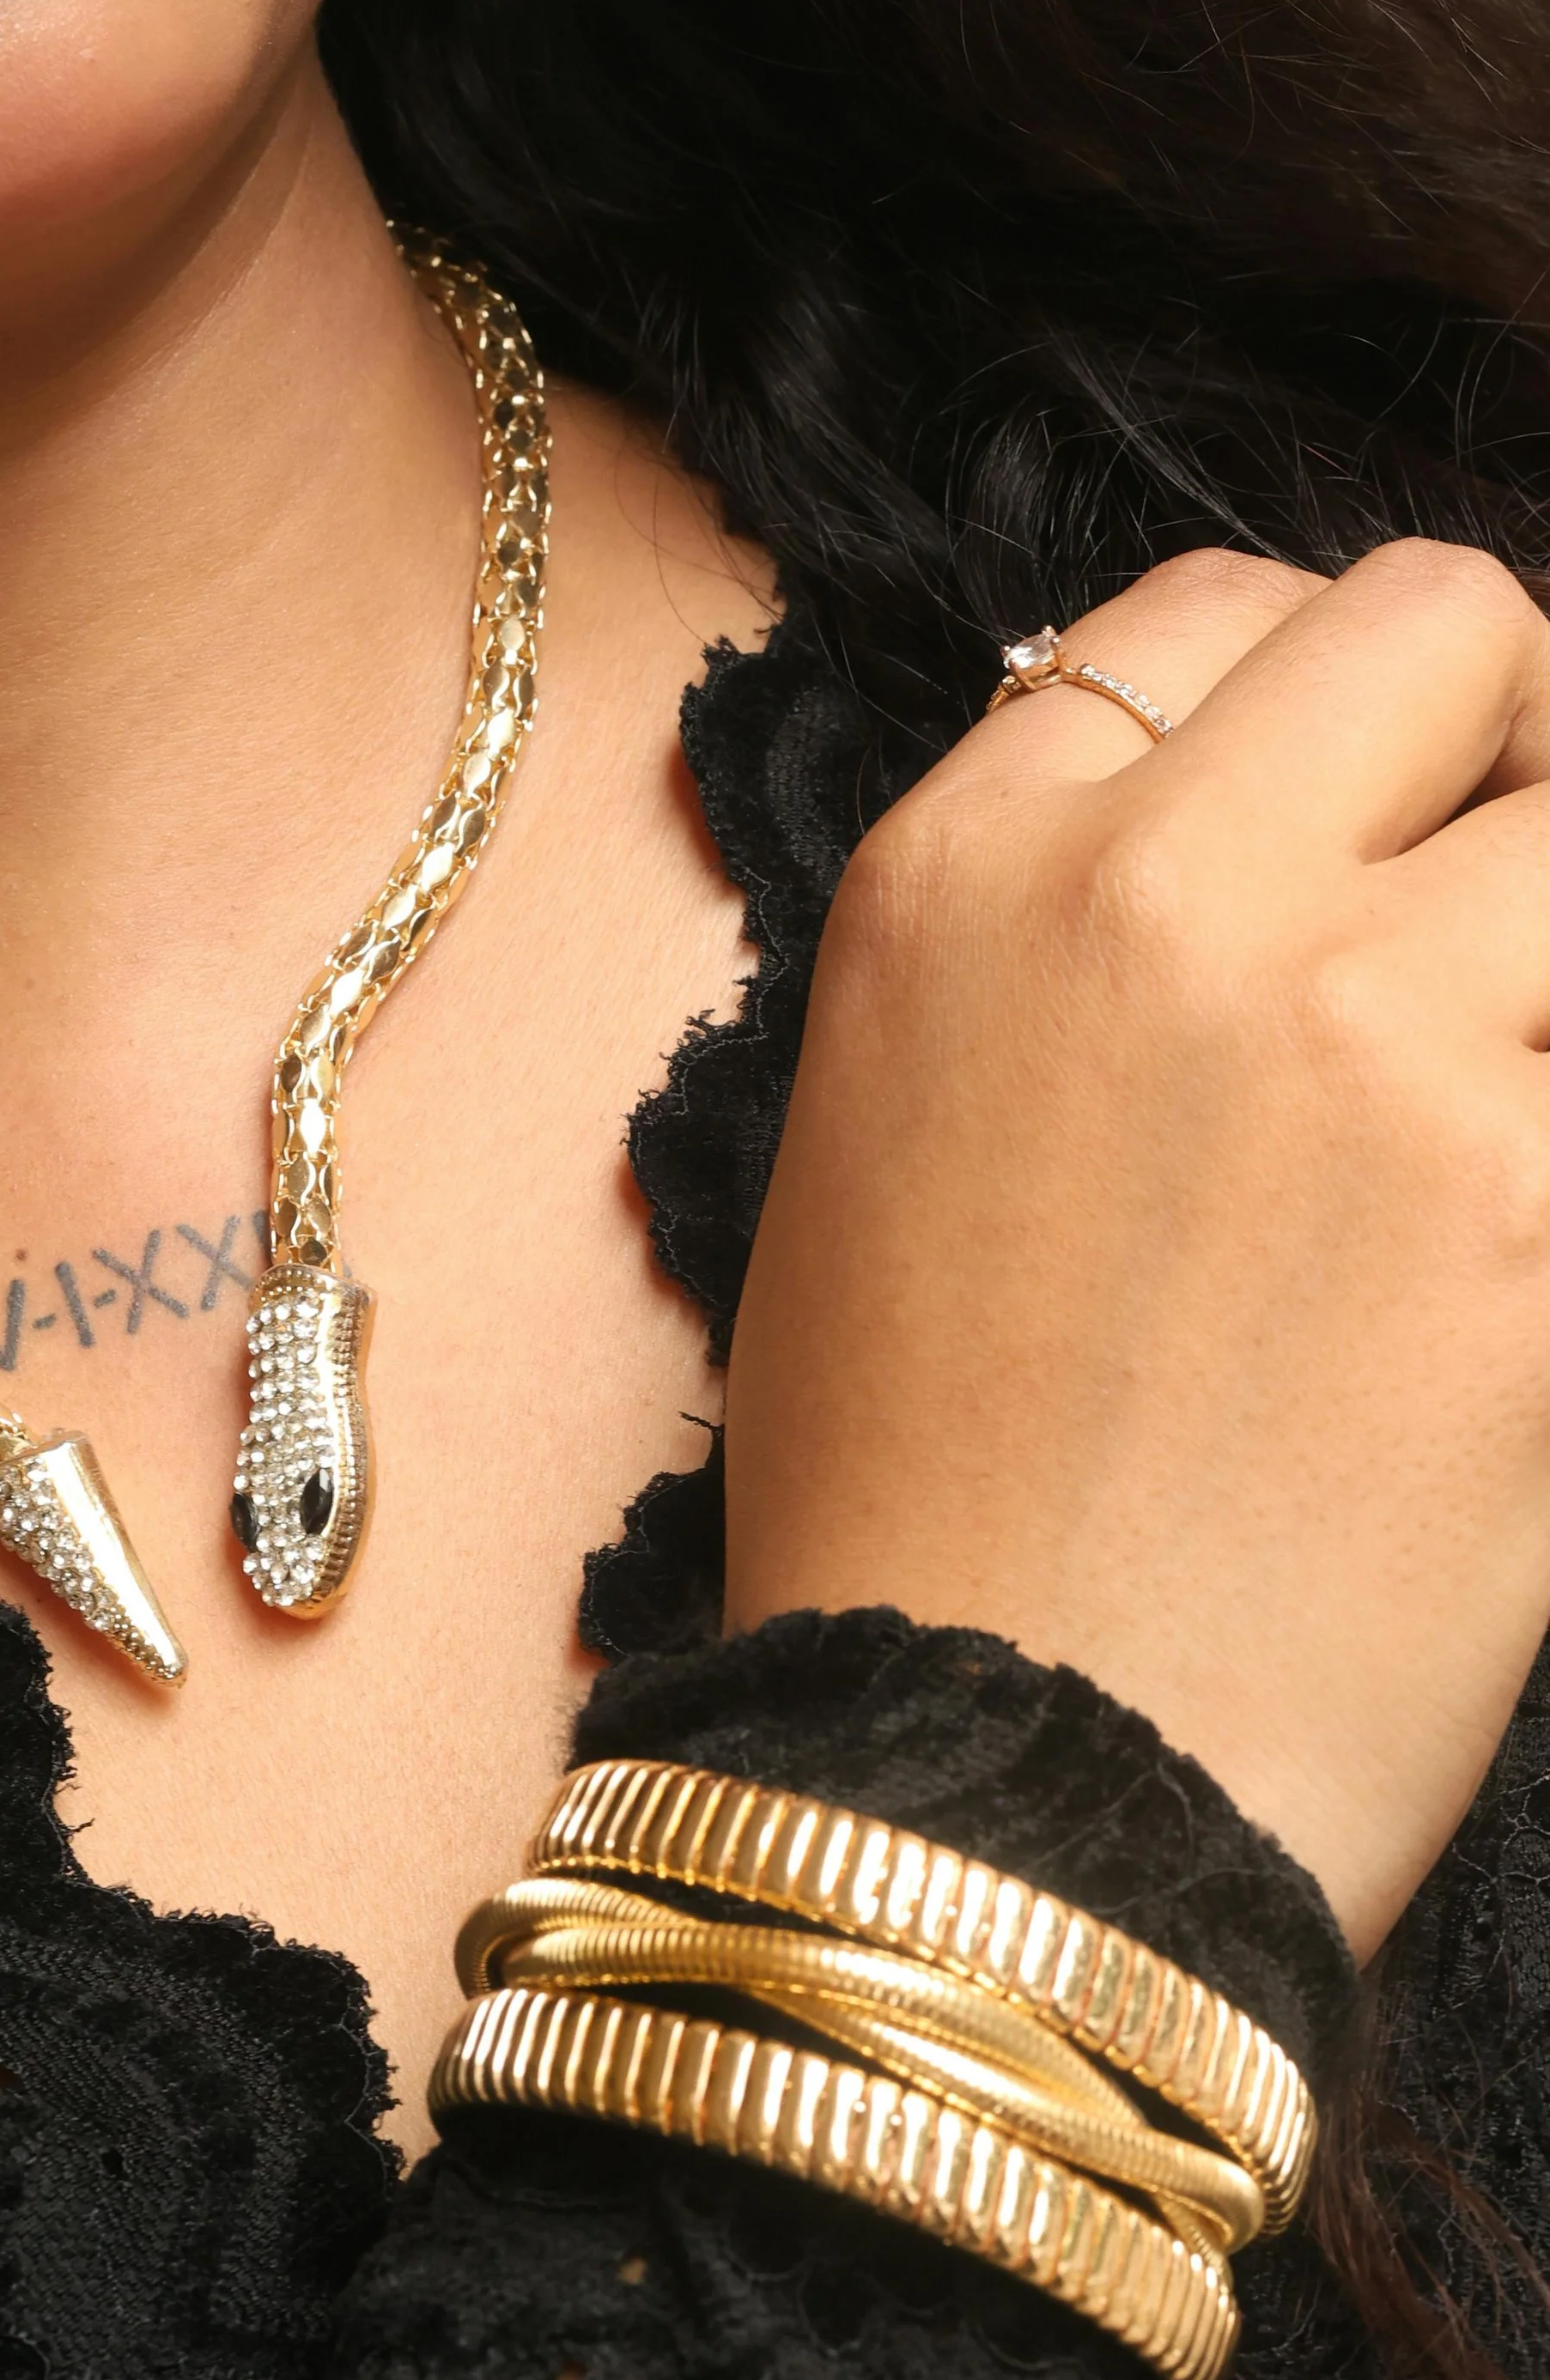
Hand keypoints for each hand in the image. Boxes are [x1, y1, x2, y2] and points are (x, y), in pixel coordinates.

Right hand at [726, 542, 1549, 1956]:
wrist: (989, 1774)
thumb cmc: (918, 1472)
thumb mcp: (896, 1116)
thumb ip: (1059, 916)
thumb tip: (1260, 808)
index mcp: (969, 871)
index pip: (1222, 605)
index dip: (1322, 691)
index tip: (1362, 800)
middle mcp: (1164, 905)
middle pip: (1455, 624)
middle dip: (1504, 733)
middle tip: (1492, 899)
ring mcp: (1377, 1052)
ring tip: (1501, 1096)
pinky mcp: (1549, 1227)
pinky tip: (1516, 1246)